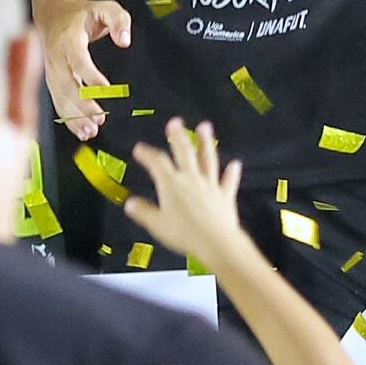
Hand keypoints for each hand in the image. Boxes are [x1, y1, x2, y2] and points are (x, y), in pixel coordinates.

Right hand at [38, 0, 130, 141]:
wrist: (53, 11)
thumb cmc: (83, 12)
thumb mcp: (105, 6)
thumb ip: (119, 20)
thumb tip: (125, 40)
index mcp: (69, 37)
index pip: (78, 59)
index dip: (90, 75)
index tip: (105, 88)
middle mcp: (56, 56)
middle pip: (66, 83)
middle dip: (81, 104)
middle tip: (99, 119)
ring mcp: (51, 69)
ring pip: (60, 96)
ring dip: (74, 116)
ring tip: (91, 131)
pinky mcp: (52, 79)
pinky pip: (57, 101)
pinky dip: (68, 118)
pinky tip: (81, 131)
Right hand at [126, 120, 254, 268]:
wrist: (215, 242)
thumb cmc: (185, 233)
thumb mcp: (157, 224)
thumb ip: (143, 212)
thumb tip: (130, 203)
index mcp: (172, 184)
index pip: (157, 163)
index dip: (147, 153)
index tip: (140, 148)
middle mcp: (191, 179)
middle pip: (184, 152)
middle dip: (178, 136)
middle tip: (175, 122)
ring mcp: (210, 186)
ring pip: (208, 160)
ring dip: (206, 143)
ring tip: (205, 127)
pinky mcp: (225, 196)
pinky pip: (228, 182)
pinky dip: (231, 173)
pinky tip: (236, 164)